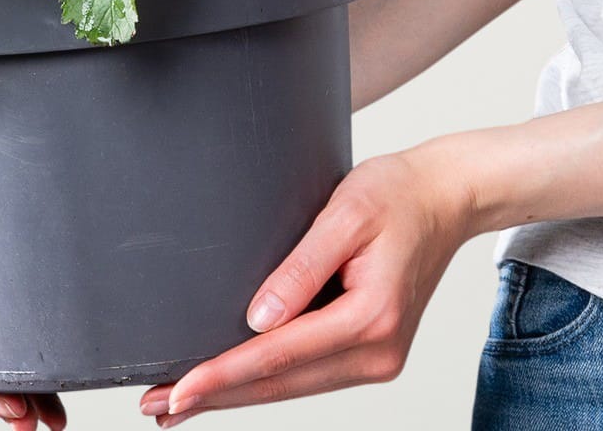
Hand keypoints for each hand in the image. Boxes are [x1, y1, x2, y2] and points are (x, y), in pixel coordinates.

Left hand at [139, 143, 475, 422]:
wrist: (445, 199)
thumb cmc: (395, 195)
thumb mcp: (345, 214)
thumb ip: (301, 267)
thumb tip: (257, 320)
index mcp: (371, 318)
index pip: (278, 356)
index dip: (223, 376)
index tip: (178, 391)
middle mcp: (377, 351)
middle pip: (281, 385)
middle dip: (217, 397)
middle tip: (157, 408)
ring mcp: (377, 358)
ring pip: (292, 387)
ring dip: (236, 394)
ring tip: (180, 402)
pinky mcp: (370, 351)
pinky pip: (308, 374)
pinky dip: (266, 381)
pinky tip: (232, 383)